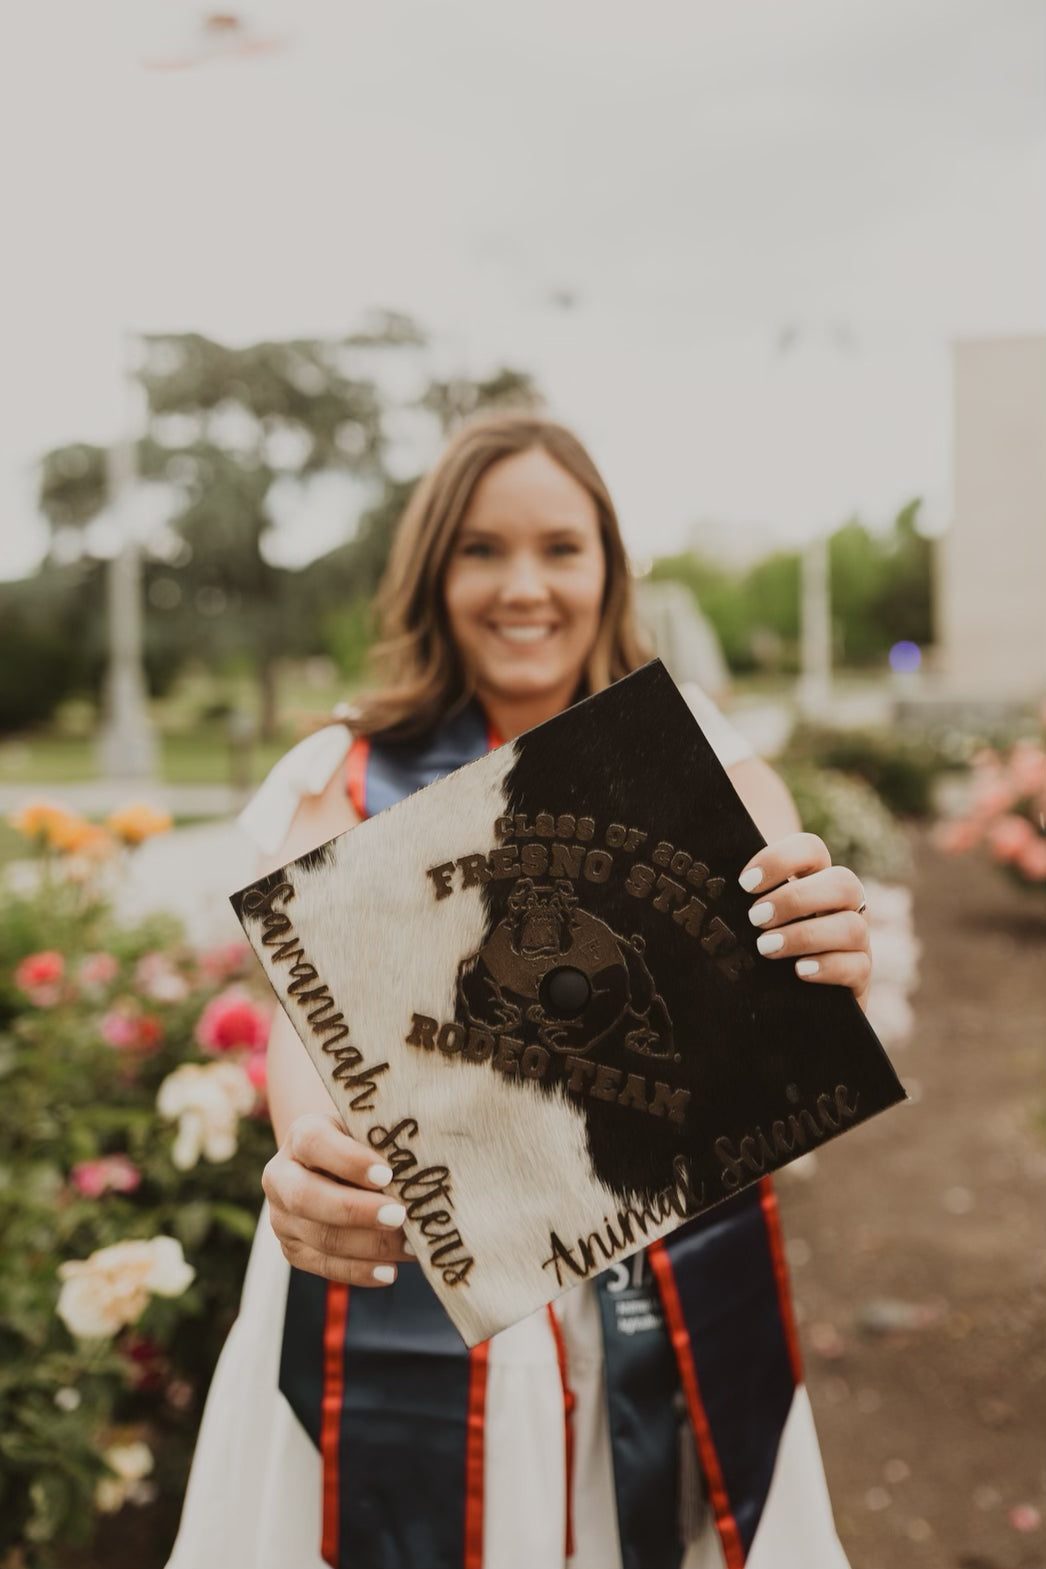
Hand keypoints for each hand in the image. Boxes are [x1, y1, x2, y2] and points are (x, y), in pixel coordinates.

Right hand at [262, 1112, 411, 1285]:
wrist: (338, 1166)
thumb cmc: (365, 1143)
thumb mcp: (370, 1131)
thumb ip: (386, 1142)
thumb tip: (421, 1168)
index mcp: (300, 1135)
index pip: (314, 1143)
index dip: (349, 1161)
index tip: (387, 1175)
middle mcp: (281, 1176)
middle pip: (307, 1197)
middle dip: (356, 1211)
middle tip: (400, 1215)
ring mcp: (282, 1217)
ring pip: (320, 1237)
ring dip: (369, 1245)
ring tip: (409, 1246)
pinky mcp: (293, 1249)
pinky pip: (324, 1266)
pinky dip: (360, 1271)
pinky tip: (390, 1271)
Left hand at [739, 833, 870, 1008]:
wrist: (781, 1000)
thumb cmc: (756, 946)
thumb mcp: (747, 916)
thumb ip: (734, 894)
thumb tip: (696, 867)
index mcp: (815, 879)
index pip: (811, 849)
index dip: (780, 859)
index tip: (745, 883)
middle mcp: (842, 905)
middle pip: (842, 883)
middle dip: (796, 899)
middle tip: (756, 917)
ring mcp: (857, 941)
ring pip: (852, 926)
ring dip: (805, 935)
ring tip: (766, 947)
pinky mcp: (859, 977)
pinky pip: (858, 967)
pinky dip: (828, 966)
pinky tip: (799, 971)